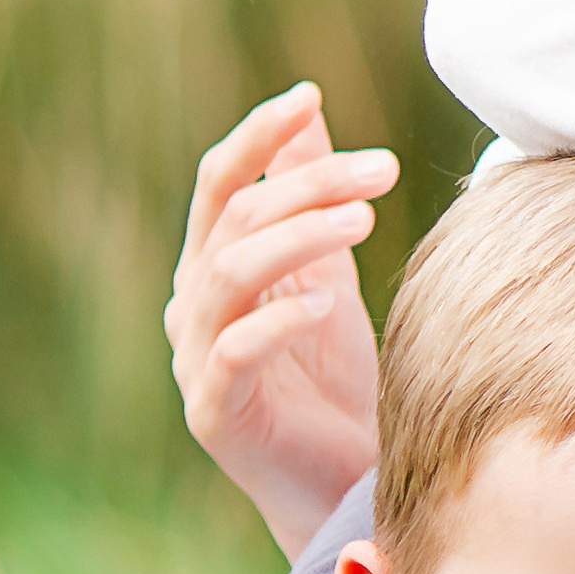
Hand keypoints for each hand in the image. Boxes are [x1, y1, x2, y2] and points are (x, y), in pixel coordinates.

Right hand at [167, 84, 396, 556]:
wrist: (340, 478)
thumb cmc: (329, 373)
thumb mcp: (327, 267)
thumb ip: (310, 193)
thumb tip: (309, 105)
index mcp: (213, 262)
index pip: (219, 182)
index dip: (257, 136)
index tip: (308, 96)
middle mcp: (192, 304)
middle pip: (235, 219)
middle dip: (308, 184)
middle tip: (382, 170)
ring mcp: (195, 360)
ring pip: (227, 274)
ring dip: (296, 237)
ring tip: (364, 219)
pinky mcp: (214, 414)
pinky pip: (233, 355)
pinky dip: (276, 323)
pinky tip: (326, 305)